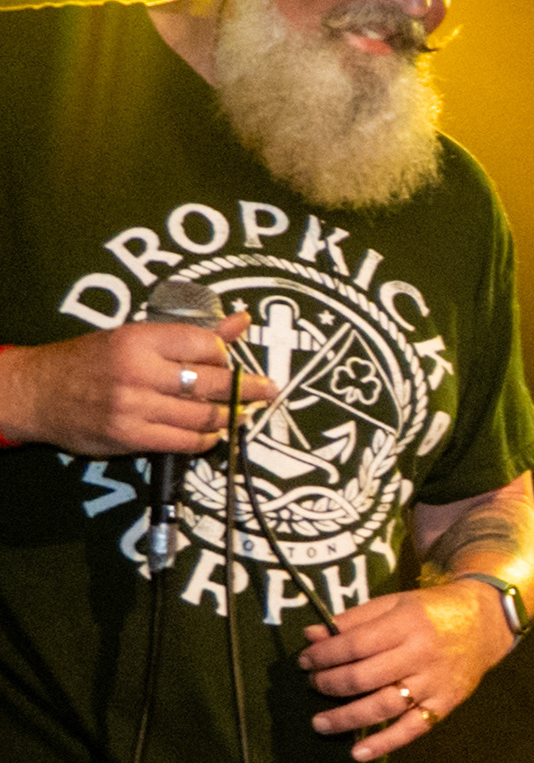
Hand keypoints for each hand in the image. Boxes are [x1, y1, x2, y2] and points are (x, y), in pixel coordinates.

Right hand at [0, 315, 281, 457]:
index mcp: (139, 340)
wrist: (38, 393)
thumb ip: (190, 334)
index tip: (231, 360)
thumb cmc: (90, 361)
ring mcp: (135, 408)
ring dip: (230, 416)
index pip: (205, 346)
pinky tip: (213, 432)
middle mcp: (138, 373)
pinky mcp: (131, 437)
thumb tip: (240, 321)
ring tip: (243, 412)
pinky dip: (206, 438)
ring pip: (204, 416)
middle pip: (211, 383)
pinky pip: (184, 442)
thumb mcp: (134, 336)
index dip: (226, 355)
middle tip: (266, 390)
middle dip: (246, 388)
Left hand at [296, 581, 510, 761]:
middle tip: (312, 685)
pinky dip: (384, 744)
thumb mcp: (395, 603)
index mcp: (407, 623)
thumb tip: (311, 636)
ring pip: (383, 706)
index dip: (323, 655)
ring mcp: (434, 683)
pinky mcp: (445, 704)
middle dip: (329, 684)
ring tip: (320, 723)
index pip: (354, 645)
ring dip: (346, 718)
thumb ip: (354, 619)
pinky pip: (412, 729)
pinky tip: (357, 753)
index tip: (305, 661)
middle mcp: (421, 654)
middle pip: (364, 677)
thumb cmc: (432, 612)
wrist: (486, 624)